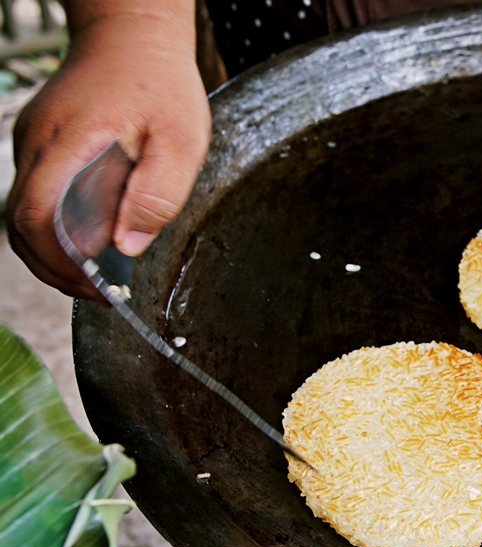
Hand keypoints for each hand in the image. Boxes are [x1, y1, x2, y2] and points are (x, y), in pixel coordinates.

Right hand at [7, 8, 210, 299]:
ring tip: (95, 278)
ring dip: (51, 253)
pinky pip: (36, 196)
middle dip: (53, 269)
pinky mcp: (41, 145)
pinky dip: (54, 228)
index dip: (61, 263)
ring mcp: (33, 144)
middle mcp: (36, 145)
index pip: (38, 218)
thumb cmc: (160, 84)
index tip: (97, 289)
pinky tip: (89, 242)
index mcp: (67, 144)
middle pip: (19, 225)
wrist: (133, 36)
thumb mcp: (180, 140)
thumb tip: (127, 246)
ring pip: (23, 214)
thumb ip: (157, 194)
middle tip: (97, 294)